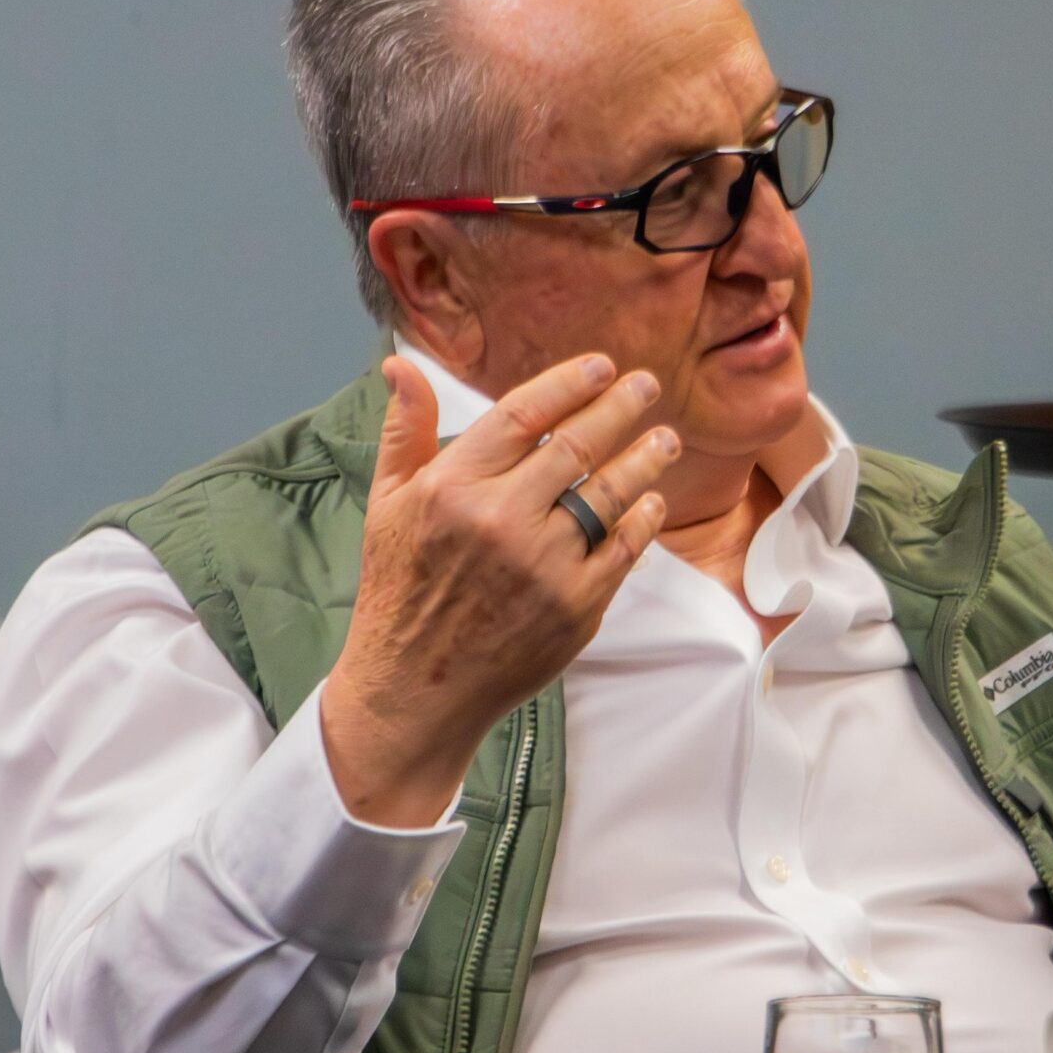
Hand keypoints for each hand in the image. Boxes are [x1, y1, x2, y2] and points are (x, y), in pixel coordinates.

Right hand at [320, 352, 678, 825]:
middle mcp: (500, 519)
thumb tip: (403, 365)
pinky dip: (643, 520)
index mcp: (453, 485)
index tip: (602, 366)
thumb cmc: (399, 589)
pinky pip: (623, 548)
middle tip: (647, 385)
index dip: (569, 384)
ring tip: (665, 439)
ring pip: (609, 493)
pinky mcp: (574, 605)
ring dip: (644, 459)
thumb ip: (405, 431)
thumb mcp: (387, 504)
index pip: (524, 414)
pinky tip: (652, 501)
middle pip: (577, 444)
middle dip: (621, 407)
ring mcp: (543, 563)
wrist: (415, 686)